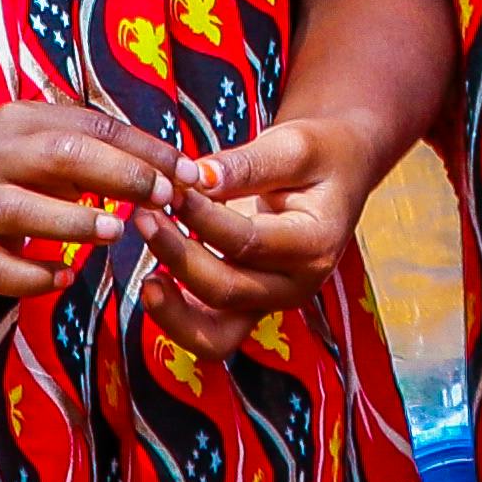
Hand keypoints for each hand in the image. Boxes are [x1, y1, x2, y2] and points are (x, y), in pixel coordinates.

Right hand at [0, 102, 170, 294]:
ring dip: (76, 222)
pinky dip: (36, 276)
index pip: (93, 127)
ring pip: (25, 212)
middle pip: (61, 156)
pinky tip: (66, 277)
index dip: (144, 149)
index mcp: (20, 122)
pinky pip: (1, 269)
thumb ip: (89, 145)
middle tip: (166, 197)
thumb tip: (169, 165)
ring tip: (117, 232)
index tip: (189, 172)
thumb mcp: (32, 139)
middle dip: (120, 175)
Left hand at [148, 118, 371, 351]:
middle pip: (226, 290)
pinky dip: (177, 316)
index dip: (202, 217)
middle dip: (177, 256)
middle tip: (144, 214)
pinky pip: (208, 333)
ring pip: (216, 335)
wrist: (338, 172)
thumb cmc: (319, 156)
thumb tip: (198, 177)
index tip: (170, 187)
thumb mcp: (292, 145)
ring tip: (145, 273)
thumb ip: (247, 165)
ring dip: (172, 308)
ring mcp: (271, 302)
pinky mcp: (248, 307)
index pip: (247, 242)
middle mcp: (295, 285)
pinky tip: (154, 282)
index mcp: (315, 244)